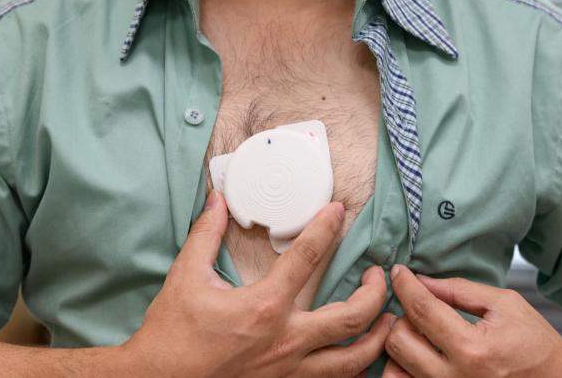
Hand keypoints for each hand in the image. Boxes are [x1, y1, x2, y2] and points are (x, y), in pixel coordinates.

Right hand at [123, 190, 394, 377]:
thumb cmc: (172, 334)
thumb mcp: (186, 276)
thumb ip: (206, 234)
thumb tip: (217, 200)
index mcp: (264, 307)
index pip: (307, 257)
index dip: (326, 228)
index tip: (338, 212)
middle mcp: (285, 341)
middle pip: (351, 317)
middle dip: (375, 294)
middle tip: (379, 277)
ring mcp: (288, 371)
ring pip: (352, 360)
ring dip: (377, 339)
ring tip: (389, 321)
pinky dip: (353, 369)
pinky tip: (357, 356)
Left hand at [383, 265, 561, 377]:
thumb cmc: (535, 344)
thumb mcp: (504, 305)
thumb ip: (459, 291)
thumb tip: (420, 280)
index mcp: (473, 349)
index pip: (422, 309)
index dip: (404, 284)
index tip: (398, 271)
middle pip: (399, 339)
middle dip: (402, 314)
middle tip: (415, 304)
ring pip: (394, 365)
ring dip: (400, 341)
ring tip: (418, 329)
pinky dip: (403, 366)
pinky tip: (420, 351)